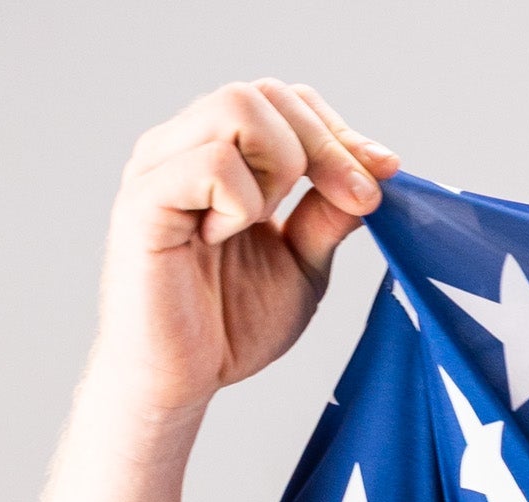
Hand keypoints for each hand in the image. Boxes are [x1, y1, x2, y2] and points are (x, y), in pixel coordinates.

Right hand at [89, 81, 397, 423]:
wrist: (181, 381)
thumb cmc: (230, 324)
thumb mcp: (303, 266)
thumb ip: (329, 217)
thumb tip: (373, 174)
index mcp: (222, 153)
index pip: (285, 101)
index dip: (339, 131)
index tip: (384, 174)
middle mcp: (186, 145)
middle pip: (265, 93)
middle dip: (326, 146)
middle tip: (353, 203)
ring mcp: (161, 166)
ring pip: (238, 107)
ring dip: (280, 166)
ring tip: (264, 224)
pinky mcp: (145, 199)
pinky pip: (212, 165)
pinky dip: (240, 203)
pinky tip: (222, 239)